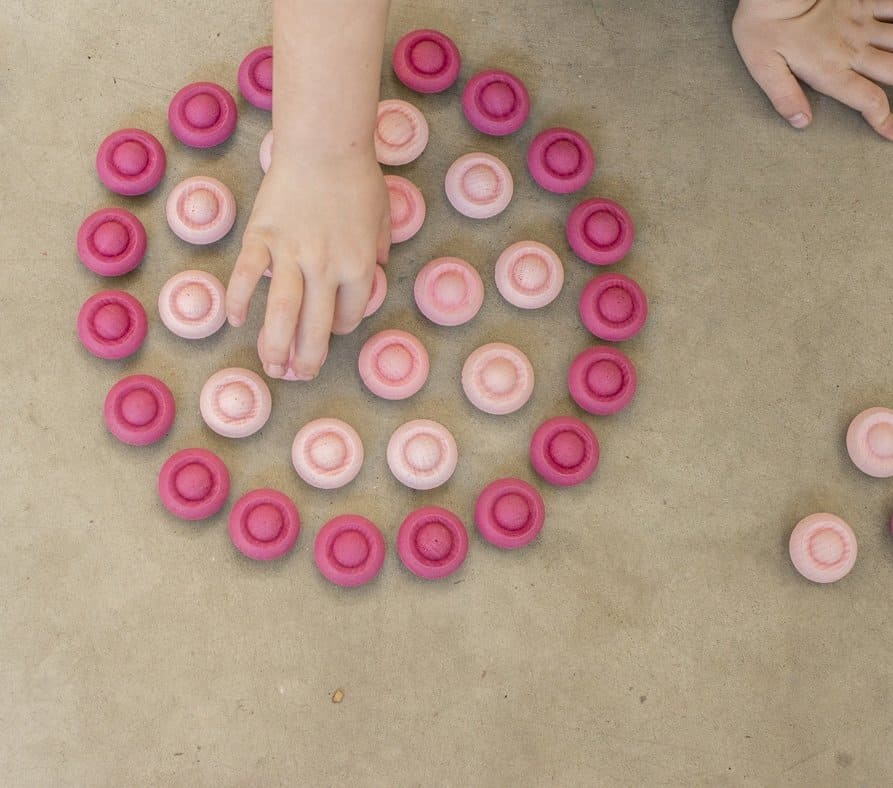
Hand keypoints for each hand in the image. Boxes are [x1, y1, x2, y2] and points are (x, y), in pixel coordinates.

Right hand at [226, 152, 390, 379]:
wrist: (323, 145)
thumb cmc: (357, 178)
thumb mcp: (384, 216)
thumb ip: (382, 247)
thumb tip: (381, 266)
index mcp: (359, 268)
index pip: (349, 317)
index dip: (340, 329)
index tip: (331, 330)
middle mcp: (325, 269)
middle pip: (316, 327)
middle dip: (308, 358)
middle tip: (299, 375)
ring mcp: (291, 255)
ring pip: (281, 314)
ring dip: (274, 346)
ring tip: (272, 367)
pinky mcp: (262, 239)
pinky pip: (246, 277)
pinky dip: (237, 301)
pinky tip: (235, 320)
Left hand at [733, 0, 892, 138]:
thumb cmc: (763, 26)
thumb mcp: (763, 67)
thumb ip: (784, 96)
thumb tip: (801, 122)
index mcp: (829, 69)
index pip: (866, 100)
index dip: (883, 119)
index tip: (891, 134)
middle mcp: (852, 48)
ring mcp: (861, 22)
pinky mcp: (862, 1)